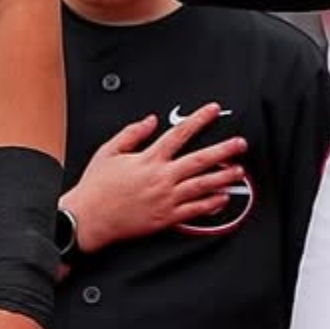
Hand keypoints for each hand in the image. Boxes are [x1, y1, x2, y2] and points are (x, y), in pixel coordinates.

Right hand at [64, 104, 247, 250]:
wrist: (90, 217)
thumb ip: (131, 133)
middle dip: (223, 150)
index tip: (213, 111)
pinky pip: (194, 210)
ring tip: (239, 171)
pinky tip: (223, 198)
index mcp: (148, 159)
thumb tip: (150, 121)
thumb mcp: (108, 152)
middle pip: (199, 160)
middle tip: (240, 143)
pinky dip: (211, 204)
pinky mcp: (166, 217)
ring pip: (202, 185)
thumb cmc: (97, 187)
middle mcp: (161, 177)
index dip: (198, 119)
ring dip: (224, 177)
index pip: (179, 134)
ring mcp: (166, 198)